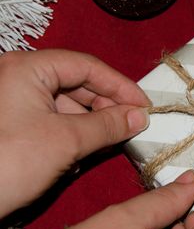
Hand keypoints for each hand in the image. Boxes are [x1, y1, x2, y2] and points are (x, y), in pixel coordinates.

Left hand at [0, 49, 150, 217]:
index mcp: (27, 68)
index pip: (87, 66)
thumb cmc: (8, 162)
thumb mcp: (67, 140)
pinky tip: (87, 149)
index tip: (144, 106)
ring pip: (65, 102)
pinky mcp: (11, 123)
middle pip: (76, 82)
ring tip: (113, 140)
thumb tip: (139, 117)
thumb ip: (108, 124)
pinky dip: (74, 131)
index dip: (121, 86)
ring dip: (92, 121)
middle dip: (107, 104)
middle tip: (132, 125)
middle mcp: (18, 77)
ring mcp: (12, 100)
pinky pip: (51, 118)